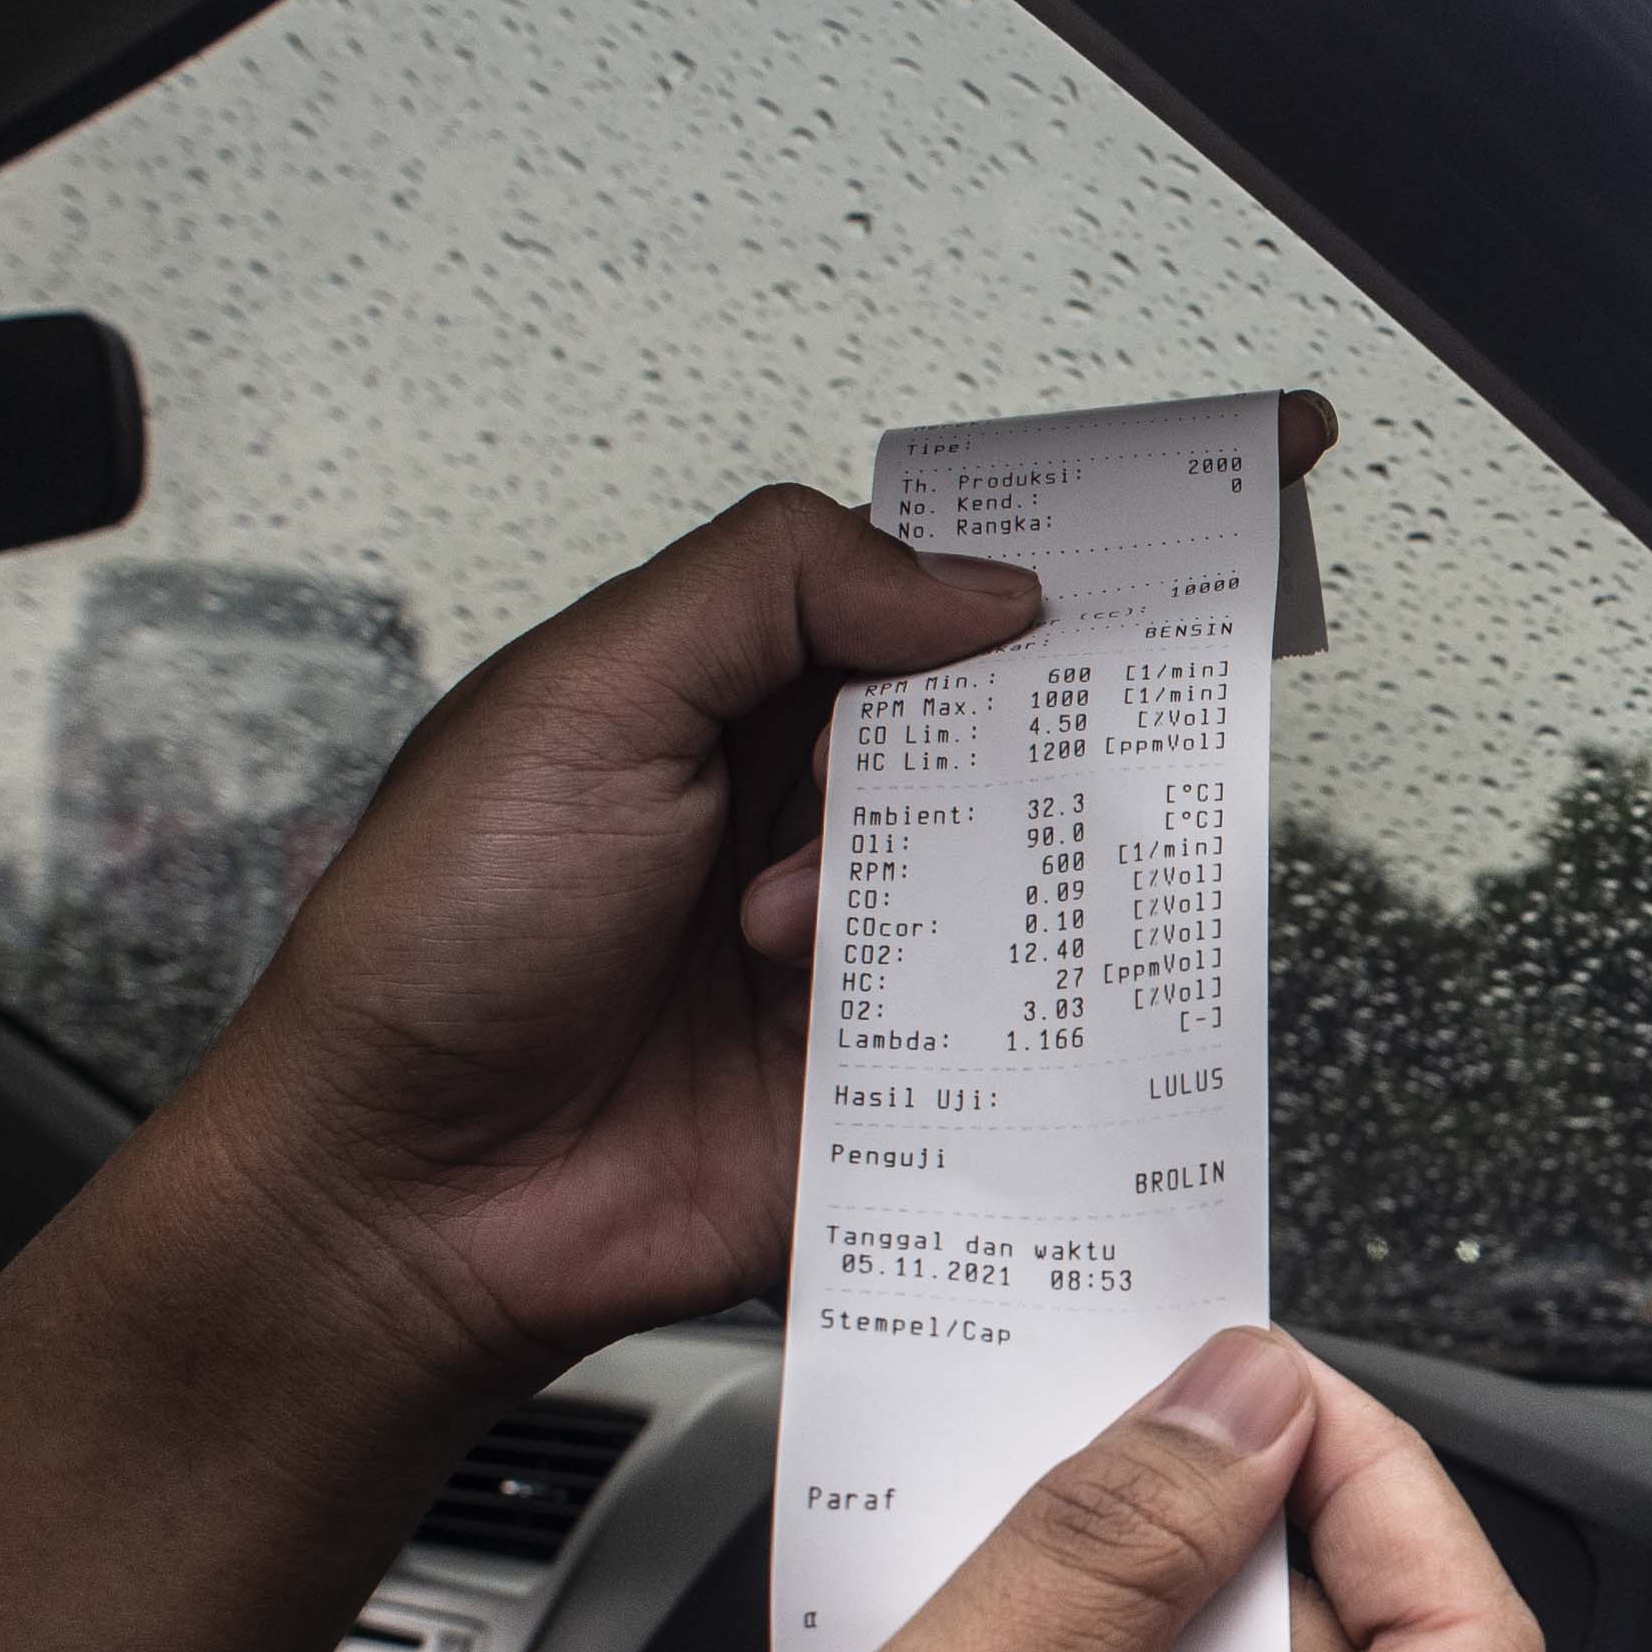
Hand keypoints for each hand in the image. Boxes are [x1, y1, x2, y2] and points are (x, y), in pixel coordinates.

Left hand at [166, 397, 1336, 1396]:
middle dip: (1032, 731)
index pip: (940, 571)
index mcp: (744, 686)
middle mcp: (819, 807)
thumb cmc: (437, 941)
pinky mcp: (898, 1079)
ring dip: (944, 898)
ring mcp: (866, 943)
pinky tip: (898, 1029)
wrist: (405, 1191)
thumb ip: (774, 589)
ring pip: (1026, 876)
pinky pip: (1012, 1034)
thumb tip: (976, 584)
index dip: (1077, 529)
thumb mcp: (579, 699)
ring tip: (778, 939)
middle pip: (1018, 724)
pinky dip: (998, 1026)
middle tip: (943, 768)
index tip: (1246, 460)